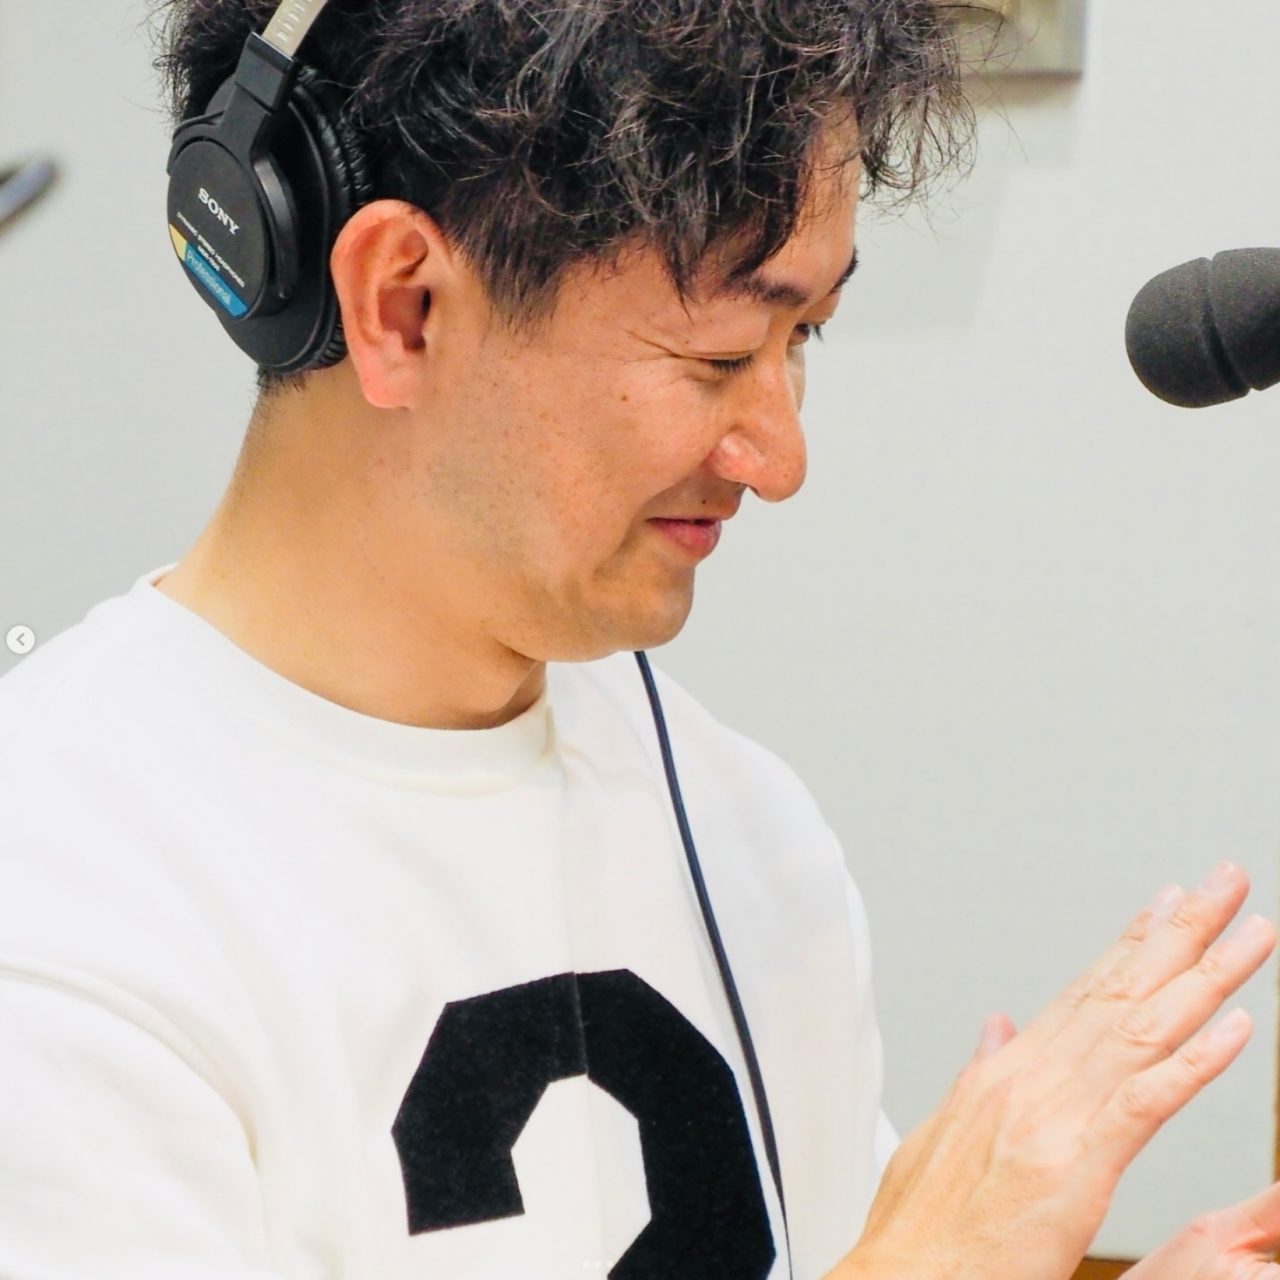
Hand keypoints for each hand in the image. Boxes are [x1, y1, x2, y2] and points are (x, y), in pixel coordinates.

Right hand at [830, 863, 1273, 1279]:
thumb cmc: (920, 1230)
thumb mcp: (942, 1136)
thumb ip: (978, 1074)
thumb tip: (998, 1028)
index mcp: (1004, 1074)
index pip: (1084, 994)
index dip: (1133, 945)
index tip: (1170, 905)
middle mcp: (1029, 1079)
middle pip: (1120, 992)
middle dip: (1180, 934)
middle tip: (1224, 883)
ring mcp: (1050, 1117)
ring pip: (1142, 1029)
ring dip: (1205, 977)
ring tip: (1252, 933)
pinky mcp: (1073, 1168)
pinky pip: (1146, 1103)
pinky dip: (1193, 1062)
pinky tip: (1237, 1029)